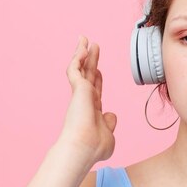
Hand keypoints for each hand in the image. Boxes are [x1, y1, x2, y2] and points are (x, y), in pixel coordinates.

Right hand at [57, 36, 116, 161]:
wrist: (84, 147)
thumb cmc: (95, 147)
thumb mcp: (108, 134)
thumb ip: (110, 123)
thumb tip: (111, 116)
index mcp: (92, 111)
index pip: (94, 90)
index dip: (96, 79)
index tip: (98, 70)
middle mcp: (84, 100)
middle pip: (88, 75)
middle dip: (90, 61)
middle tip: (92, 46)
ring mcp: (80, 94)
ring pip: (80, 69)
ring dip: (82, 53)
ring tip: (84, 39)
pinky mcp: (77, 89)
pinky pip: (75, 68)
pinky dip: (78, 57)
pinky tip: (82, 47)